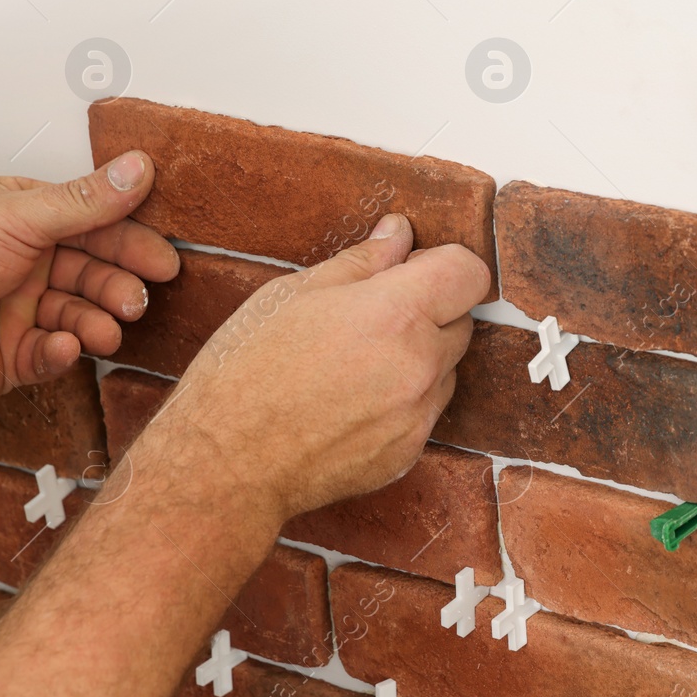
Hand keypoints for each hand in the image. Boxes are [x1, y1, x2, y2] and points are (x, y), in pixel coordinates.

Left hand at [0, 152, 179, 407]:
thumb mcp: (14, 216)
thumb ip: (85, 200)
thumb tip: (138, 168)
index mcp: (22, 220)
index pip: (94, 226)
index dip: (132, 243)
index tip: (164, 261)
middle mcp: (23, 263)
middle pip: (95, 273)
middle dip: (121, 287)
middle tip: (137, 301)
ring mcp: (17, 311)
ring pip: (82, 316)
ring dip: (99, 322)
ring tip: (106, 330)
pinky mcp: (10, 357)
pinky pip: (54, 356)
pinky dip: (65, 353)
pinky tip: (62, 347)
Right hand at [133, 214, 488, 524]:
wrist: (227, 463)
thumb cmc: (246, 370)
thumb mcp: (293, 294)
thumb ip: (361, 261)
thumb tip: (397, 233)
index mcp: (396, 313)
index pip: (470, 273)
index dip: (446, 264)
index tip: (416, 269)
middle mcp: (421, 364)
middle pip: (461, 321)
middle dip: (430, 311)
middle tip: (369, 317)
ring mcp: (419, 413)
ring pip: (445, 369)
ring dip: (418, 358)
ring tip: (352, 365)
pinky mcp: (410, 451)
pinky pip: (425, 412)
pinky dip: (402, 401)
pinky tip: (350, 403)